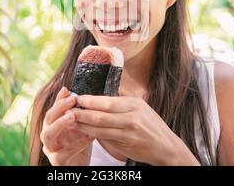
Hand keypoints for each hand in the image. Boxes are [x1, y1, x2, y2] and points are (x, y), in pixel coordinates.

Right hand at [40, 87, 94, 165]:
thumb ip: (76, 113)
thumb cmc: (79, 144)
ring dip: (60, 124)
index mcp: (52, 126)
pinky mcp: (58, 162)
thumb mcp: (79, 126)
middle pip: (47, 119)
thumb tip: (74, 93)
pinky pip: (63, 153)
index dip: (58, 99)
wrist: (81, 164)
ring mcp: (50, 150)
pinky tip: (89, 137)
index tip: (67, 90)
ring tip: (72, 116)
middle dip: (58, 108)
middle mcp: (48, 136)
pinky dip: (77, 144)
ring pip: (48, 135)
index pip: (53, 109)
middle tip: (72, 100)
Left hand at [71, 95, 199, 164]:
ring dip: (82, 124)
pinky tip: (82, 130)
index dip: (90, 100)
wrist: (166, 146)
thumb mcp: (140, 106)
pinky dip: (90, 134)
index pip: (107, 101)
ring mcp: (129, 132)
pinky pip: (104, 138)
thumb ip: (123, 99)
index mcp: (133, 104)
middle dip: (82, 111)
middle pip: (101, 114)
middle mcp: (132, 117)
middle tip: (68, 108)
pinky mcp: (126, 144)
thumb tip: (105, 86)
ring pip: (99, 128)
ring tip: (70, 119)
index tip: (77, 96)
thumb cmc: (151, 124)